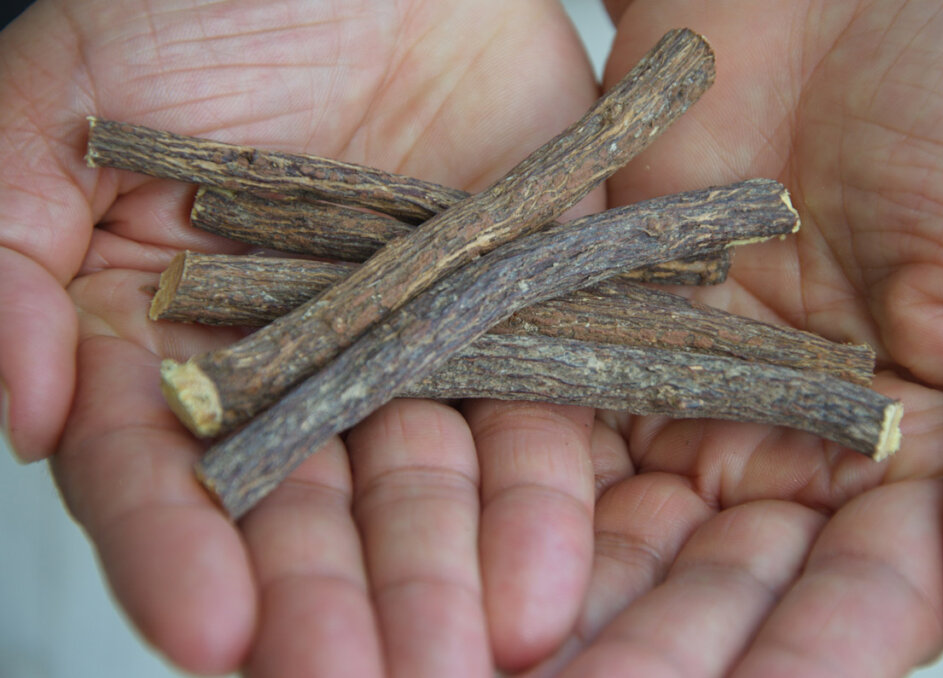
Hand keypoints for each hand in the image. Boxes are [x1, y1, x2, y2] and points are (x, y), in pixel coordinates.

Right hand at [0, 1, 602, 674]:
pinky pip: (538, 416)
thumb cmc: (212, 2)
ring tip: (473, 655)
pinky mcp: (518, 316)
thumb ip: (8, 250)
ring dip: (447, 577)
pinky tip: (550, 577)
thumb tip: (22, 411)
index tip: (212, 635)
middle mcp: (296, 366)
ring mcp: (416, 347)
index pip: (162, 472)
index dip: (179, 553)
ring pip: (429, 485)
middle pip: (309, 508)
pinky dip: (545, 496)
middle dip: (333, 603)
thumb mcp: (64, 101)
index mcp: (172, 337)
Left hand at [510, 1, 942, 675]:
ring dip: (570, 601)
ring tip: (501, 669)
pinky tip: (469, 561)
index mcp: (918, 453)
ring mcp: (685, 391)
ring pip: (621, 525)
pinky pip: (547, 425)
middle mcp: (789, 443)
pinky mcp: (594, 330)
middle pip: (720, 582)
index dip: (802, 658)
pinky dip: (511, 492)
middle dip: (662, 651)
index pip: (858, 593)